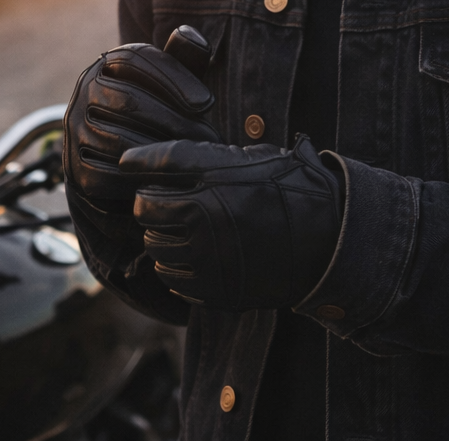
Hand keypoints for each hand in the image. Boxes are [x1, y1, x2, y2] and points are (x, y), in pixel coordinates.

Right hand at [63, 42, 221, 227]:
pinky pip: (108, 175)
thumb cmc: (158, 117)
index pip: (135, 59)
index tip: (207, 102)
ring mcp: (75, 130)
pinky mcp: (76, 170)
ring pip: (121, 139)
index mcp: (107, 64)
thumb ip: (184, 60)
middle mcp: (84, 91)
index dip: (173, 78)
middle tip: (210, 137)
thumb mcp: (172, 87)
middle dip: (175, 119)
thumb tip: (190, 34)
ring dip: (163, 151)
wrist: (122, 170)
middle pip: (130, 100)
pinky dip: (142, 179)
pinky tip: (172, 182)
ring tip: (197, 159)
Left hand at [122, 136, 342, 308]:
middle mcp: (203, 228)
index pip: (146, 197)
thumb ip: (177, 157)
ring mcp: (210, 264)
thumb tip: (124, 161)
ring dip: (166, 241)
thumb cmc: (277, 183)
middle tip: (180, 206)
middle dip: (157, 214)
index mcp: (204, 190)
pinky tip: (202, 254)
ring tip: (191, 229)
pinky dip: (180, 269)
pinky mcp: (218, 292)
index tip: (161, 187)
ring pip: (159, 255)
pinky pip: (176, 282)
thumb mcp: (230, 156)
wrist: (324, 233)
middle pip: (149, 225)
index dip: (149, 190)